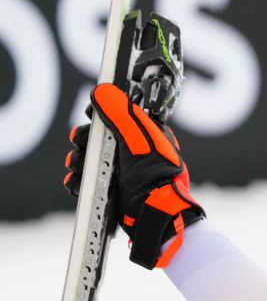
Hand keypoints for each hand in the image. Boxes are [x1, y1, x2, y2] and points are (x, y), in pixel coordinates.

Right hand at [65, 83, 203, 268]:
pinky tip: (76, 182)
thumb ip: (120, 112)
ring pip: (88, 161)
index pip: (118, 117)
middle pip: (96, 139)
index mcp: (145, 136)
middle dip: (83, 140)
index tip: (91, 114)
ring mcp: (121, 173)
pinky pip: (86, 182)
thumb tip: (102, 90)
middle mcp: (133, 153)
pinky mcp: (110, 191)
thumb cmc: (155, 173)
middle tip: (79, 143)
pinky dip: (77, 181)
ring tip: (76, 166)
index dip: (101, 114)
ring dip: (77, 161)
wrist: (155, 211)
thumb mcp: (138, 136)